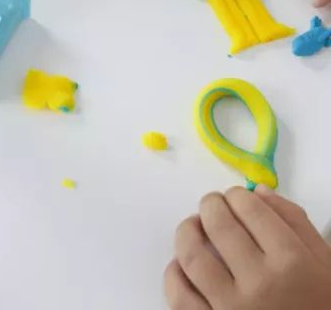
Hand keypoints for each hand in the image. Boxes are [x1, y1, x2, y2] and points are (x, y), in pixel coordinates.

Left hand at [164, 186, 330, 309]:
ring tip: (193, 227)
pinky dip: (174, 274)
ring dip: (186, 232)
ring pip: (192, 256)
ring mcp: (232, 309)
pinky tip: (182, 265)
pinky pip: (179, 296)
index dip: (237, 195)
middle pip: (219, 225)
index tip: (235, 197)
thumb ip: (295, 223)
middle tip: (211, 204)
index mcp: (292, 262)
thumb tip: (258, 192)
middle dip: (210, 205)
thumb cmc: (321, 305)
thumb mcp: (325, 264)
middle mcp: (260, 283)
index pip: (250, 208)